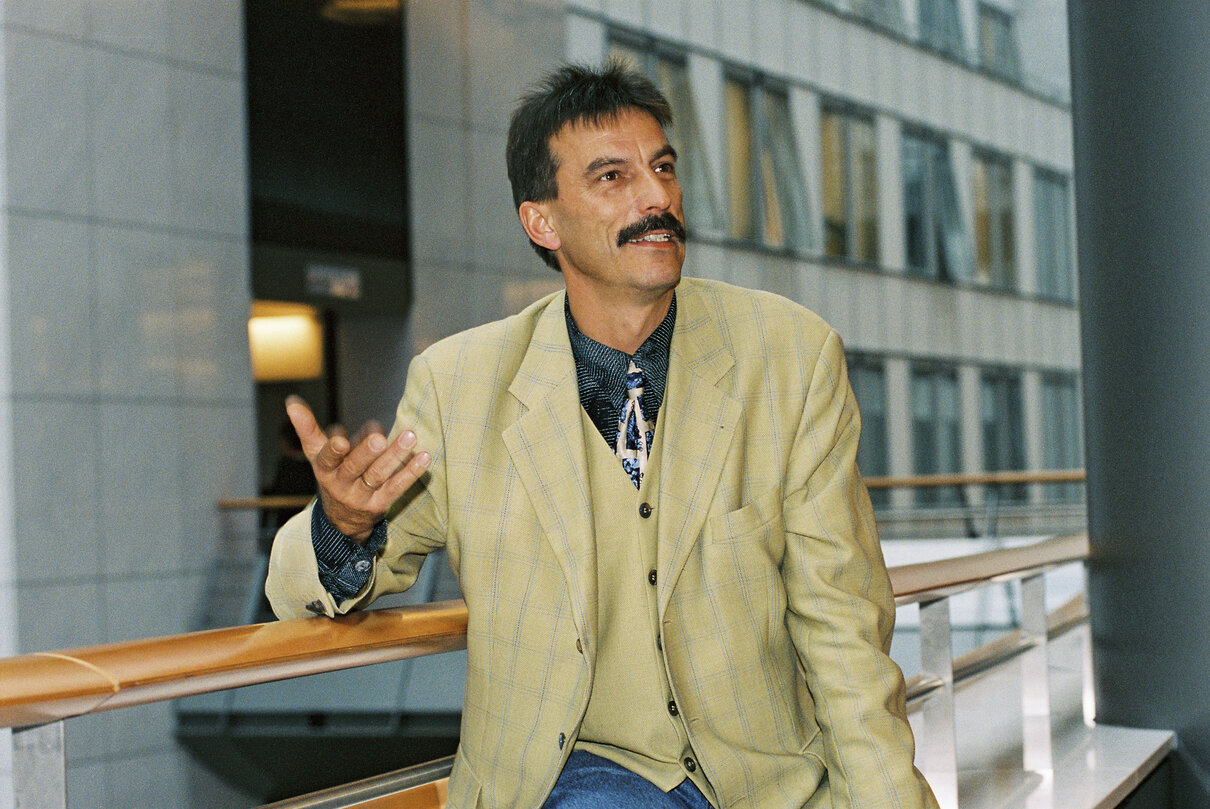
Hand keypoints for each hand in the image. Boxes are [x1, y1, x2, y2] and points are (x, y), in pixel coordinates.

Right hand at [285, 395, 431, 541]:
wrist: (342, 519)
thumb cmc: (333, 473)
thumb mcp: (317, 454)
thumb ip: (308, 428)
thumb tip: (292, 402)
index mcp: (324, 469)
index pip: (326, 458)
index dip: (332, 450)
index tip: (340, 438)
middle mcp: (341, 484)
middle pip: (354, 467)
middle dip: (366, 452)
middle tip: (379, 437)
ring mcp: (361, 496)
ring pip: (378, 475)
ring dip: (394, 456)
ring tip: (409, 437)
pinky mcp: (380, 504)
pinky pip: (396, 487)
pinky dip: (410, 472)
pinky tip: (424, 457)